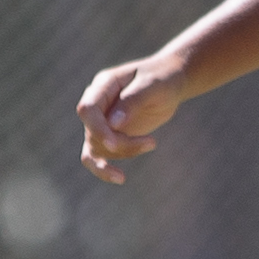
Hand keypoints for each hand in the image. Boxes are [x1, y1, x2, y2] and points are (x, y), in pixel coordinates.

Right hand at [76, 56, 189, 183]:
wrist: (170, 85)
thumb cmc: (162, 79)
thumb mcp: (152, 85)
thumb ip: (132, 101)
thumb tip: (113, 124)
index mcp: (103, 85)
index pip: (88, 109)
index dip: (97, 129)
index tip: (113, 144)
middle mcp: (97, 104)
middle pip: (93, 133)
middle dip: (119, 144)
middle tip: (151, 142)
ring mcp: (101, 121)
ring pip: (97, 148)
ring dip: (124, 152)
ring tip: (151, 143)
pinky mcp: (109, 136)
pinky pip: (96, 157)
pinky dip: (105, 170)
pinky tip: (120, 178)